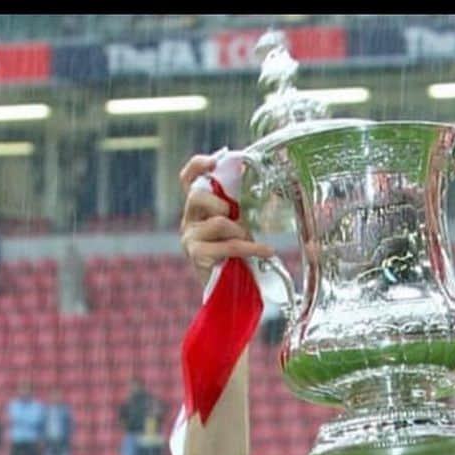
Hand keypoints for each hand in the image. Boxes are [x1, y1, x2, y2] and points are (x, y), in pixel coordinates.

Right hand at [178, 153, 274, 286]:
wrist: (228, 293)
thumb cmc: (233, 257)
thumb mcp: (235, 228)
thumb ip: (236, 210)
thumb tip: (256, 187)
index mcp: (196, 210)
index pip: (187, 180)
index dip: (197, 166)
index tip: (214, 160)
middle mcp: (188, 221)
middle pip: (197, 196)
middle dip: (221, 204)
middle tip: (235, 216)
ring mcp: (190, 238)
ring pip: (219, 222)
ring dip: (240, 231)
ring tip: (250, 242)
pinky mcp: (197, 255)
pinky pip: (229, 244)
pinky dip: (251, 247)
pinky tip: (266, 251)